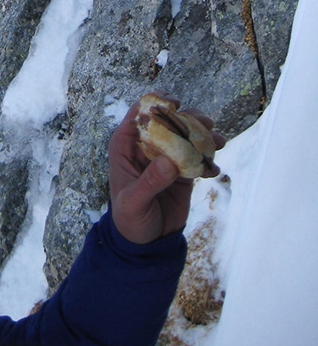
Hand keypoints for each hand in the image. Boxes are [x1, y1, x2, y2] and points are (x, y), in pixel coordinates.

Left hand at [108, 93, 224, 243]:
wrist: (146, 242)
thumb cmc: (129, 218)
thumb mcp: (134, 202)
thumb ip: (149, 182)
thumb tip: (168, 161)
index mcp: (126, 145)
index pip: (139, 114)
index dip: (157, 104)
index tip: (176, 104)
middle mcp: (146, 146)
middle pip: (168, 121)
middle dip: (189, 118)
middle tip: (207, 123)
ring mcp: (166, 157)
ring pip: (186, 137)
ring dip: (204, 136)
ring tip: (219, 142)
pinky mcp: (183, 171)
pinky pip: (197, 159)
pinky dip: (208, 161)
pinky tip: (213, 171)